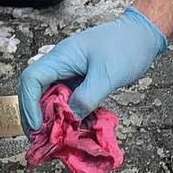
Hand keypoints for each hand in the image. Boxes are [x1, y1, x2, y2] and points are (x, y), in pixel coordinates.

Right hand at [18, 8, 167, 130]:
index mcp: (62, 57)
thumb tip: (71, 117)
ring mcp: (69, 70)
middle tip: (41, 138)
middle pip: (35, 89)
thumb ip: (87, 98)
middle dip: (35, 114)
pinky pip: (66, 97)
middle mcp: (60, 63)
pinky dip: (66, 112)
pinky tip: (72, 127)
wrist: (143, 34)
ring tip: (54, 137)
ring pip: (50, 95)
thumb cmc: (126, 47)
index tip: (38, 127)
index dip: (29, 104)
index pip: (31, 79)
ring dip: (50, 116)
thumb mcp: (107, 76)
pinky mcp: (80, 78)